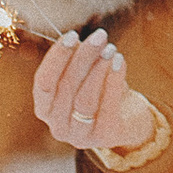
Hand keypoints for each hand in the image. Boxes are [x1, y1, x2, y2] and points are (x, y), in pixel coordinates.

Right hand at [33, 28, 157, 158]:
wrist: (129, 117)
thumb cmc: (101, 89)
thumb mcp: (87, 72)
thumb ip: (78, 58)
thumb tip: (78, 41)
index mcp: (45, 108)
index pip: (43, 82)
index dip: (56, 57)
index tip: (72, 34)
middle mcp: (57, 125)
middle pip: (65, 88)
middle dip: (83, 58)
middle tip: (99, 36)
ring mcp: (79, 135)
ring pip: (84, 100)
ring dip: (98, 70)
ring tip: (111, 49)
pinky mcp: (104, 137)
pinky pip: (107, 107)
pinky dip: (114, 81)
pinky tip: (120, 62)